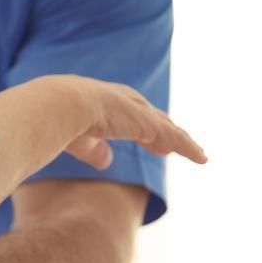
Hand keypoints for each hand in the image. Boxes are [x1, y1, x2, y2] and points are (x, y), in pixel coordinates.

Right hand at [50, 74, 207, 166]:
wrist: (61, 107)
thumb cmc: (60, 121)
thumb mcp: (81, 138)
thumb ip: (95, 150)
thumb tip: (107, 162)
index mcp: (107, 101)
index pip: (131, 114)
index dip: (143, 127)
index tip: (152, 140)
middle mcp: (126, 101)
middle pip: (153, 118)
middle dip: (166, 130)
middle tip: (178, 142)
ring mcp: (139, 112)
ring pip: (167, 128)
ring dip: (183, 141)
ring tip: (198, 153)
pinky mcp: (148, 124)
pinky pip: (175, 138)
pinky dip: (189, 149)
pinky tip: (201, 159)